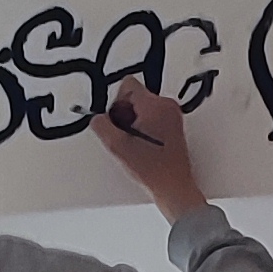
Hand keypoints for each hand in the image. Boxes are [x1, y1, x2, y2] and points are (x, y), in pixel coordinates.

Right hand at [90, 79, 207, 222]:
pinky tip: (146, 146)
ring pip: (144, 107)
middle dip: (126, 114)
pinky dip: (146, 128)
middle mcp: (167, 106)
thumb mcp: (117, 146)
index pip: (127, 84)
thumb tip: (97, 118)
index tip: (118, 121)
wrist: (173, 187)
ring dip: (136, 122)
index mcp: (155, 105)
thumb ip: (102, 125)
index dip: (117, 103)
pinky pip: (153, 117)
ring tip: (138, 144)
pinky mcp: (175, 126)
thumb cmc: (154, 170)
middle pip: (135, 96)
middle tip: (128, 137)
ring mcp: (173, 115)